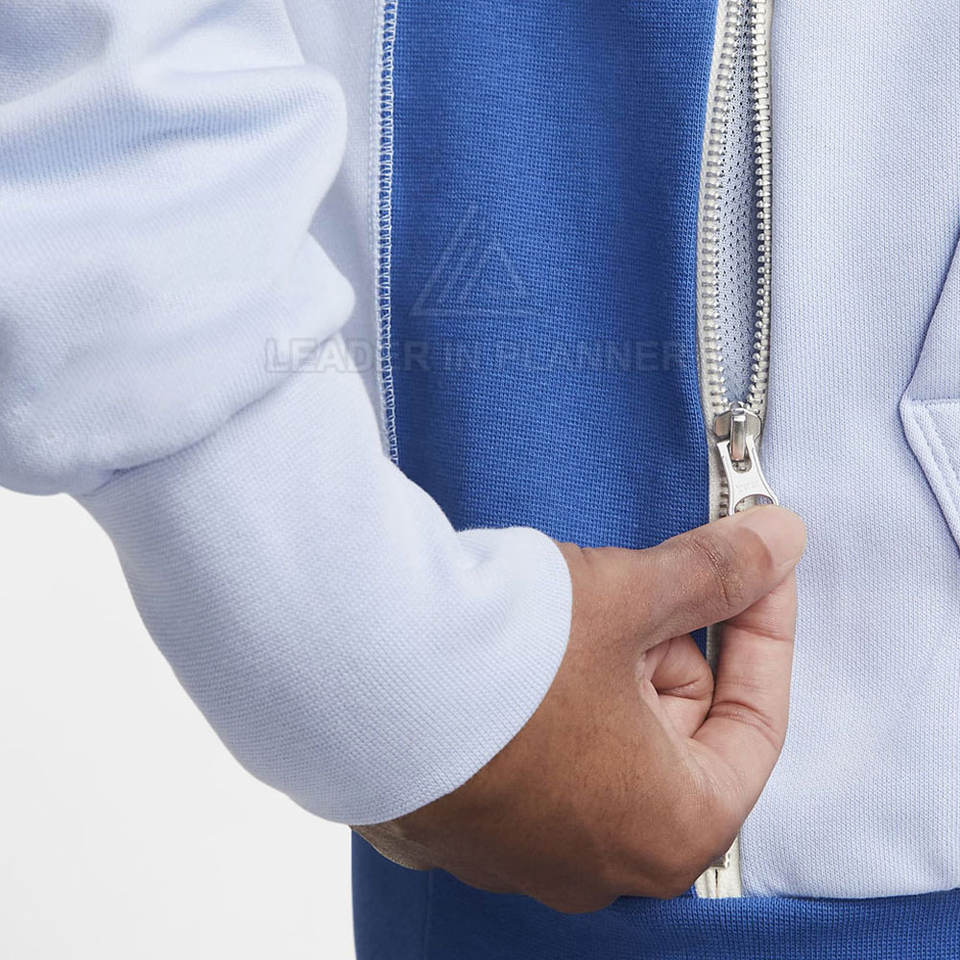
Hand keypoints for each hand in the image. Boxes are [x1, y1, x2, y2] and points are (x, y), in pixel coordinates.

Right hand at [354, 506, 805, 912]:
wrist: (360, 666)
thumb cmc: (508, 659)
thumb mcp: (629, 599)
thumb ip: (716, 574)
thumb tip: (781, 541)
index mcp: (670, 829)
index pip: (755, 725)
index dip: (762, 633)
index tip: (757, 573)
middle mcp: (599, 862)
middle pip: (671, 730)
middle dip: (663, 645)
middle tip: (640, 582)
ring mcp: (520, 848)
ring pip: (599, 738)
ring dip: (598, 665)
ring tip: (563, 609)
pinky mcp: (460, 819)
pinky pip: (531, 751)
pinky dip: (541, 697)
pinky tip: (513, 649)